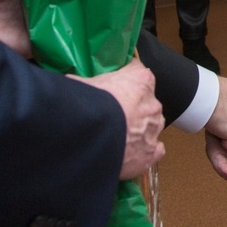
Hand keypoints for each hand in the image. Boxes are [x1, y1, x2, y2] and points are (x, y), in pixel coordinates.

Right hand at [72, 59, 164, 178]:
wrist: (92, 137)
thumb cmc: (88, 104)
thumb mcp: (81, 84)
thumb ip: (85, 83)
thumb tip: (72, 85)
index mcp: (141, 79)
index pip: (136, 72)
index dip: (123, 80)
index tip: (111, 87)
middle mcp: (153, 102)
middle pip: (144, 101)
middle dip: (130, 108)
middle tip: (110, 116)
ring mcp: (154, 127)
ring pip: (151, 125)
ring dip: (139, 129)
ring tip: (118, 137)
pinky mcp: (152, 151)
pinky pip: (155, 149)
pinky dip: (144, 151)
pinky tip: (130, 154)